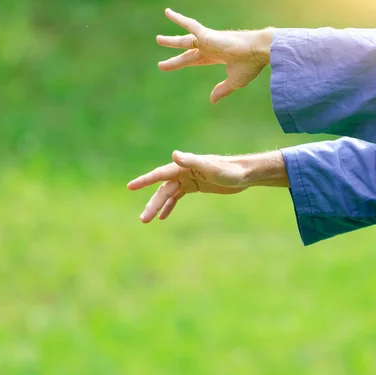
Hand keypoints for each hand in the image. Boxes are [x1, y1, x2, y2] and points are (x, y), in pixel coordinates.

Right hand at [127, 150, 288, 222]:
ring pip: (168, 194)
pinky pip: (178, 196)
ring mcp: (189, 179)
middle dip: (152, 203)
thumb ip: (192, 161)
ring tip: (147, 220)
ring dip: (158, 206)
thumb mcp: (212, 167)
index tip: (130, 187)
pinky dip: (170, 206)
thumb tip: (174, 155)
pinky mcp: (195, 186)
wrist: (245, 174)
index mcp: (184, 166)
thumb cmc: (230, 170)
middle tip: (143, 219)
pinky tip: (163, 216)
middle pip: (163, 189)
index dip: (144, 180)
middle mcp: (184, 172)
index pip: (160, 174)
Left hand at [157, 8, 274, 103]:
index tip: (176, 68)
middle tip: (160, 65)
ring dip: (171, 41)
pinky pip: (190, 26)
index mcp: (216, 56)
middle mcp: (210, 47)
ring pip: (184, 40)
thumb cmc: (249, 65)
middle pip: (187, 53)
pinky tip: (167, 13)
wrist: (257, 52)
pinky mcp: (206, 35)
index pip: (196, 60)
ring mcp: (207, 40)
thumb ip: (221, 90)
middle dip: (174, 58)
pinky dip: (179, 19)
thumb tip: (212, 101)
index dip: (185, 64)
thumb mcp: (234, 82)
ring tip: (158, 39)